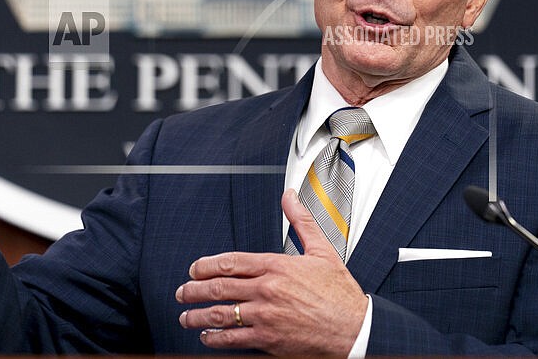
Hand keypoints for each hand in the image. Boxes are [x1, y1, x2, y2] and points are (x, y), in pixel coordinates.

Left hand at [176, 189, 367, 355]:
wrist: (355, 330)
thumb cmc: (340, 295)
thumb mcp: (322, 251)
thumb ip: (301, 222)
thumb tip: (290, 197)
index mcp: (277, 266)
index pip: (232, 262)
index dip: (207, 266)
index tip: (195, 269)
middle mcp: (267, 290)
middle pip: (219, 288)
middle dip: (194, 290)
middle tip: (182, 292)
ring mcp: (266, 316)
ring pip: (221, 314)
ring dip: (197, 315)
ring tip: (186, 316)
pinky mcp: (268, 339)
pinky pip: (233, 339)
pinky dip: (215, 338)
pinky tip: (207, 336)